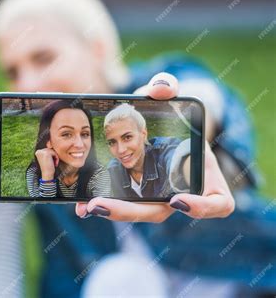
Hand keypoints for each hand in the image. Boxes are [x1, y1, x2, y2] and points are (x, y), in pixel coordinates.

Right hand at [35, 148, 58, 179]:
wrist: (47, 174)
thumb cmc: (48, 167)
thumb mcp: (46, 158)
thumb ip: (48, 152)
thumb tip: (52, 145)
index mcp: (37, 152)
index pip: (47, 150)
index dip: (51, 156)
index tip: (51, 162)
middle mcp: (38, 151)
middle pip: (50, 149)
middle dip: (53, 156)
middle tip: (54, 163)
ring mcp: (42, 152)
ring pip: (53, 151)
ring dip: (55, 157)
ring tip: (54, 163)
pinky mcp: (46, 153)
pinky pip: (54, 153)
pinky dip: (56, 158)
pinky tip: (55, 163)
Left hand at [75, 72, 234, 221]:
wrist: (164, 127)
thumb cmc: (173, 115)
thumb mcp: (170, 97)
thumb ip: (169, 88)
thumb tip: (161, 88)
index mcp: (204, 175)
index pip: (218, 203)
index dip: (203, 207)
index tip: (177, 200)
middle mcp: (182, 192)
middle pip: (159, 212)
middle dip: (128, 211)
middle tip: (99, 205)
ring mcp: (159, 197)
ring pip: (137, 212)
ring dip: (111, 211)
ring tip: (84, 207)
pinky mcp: (139, 196)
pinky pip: (124, 205)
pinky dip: (104, 205)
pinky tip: (81, 204)